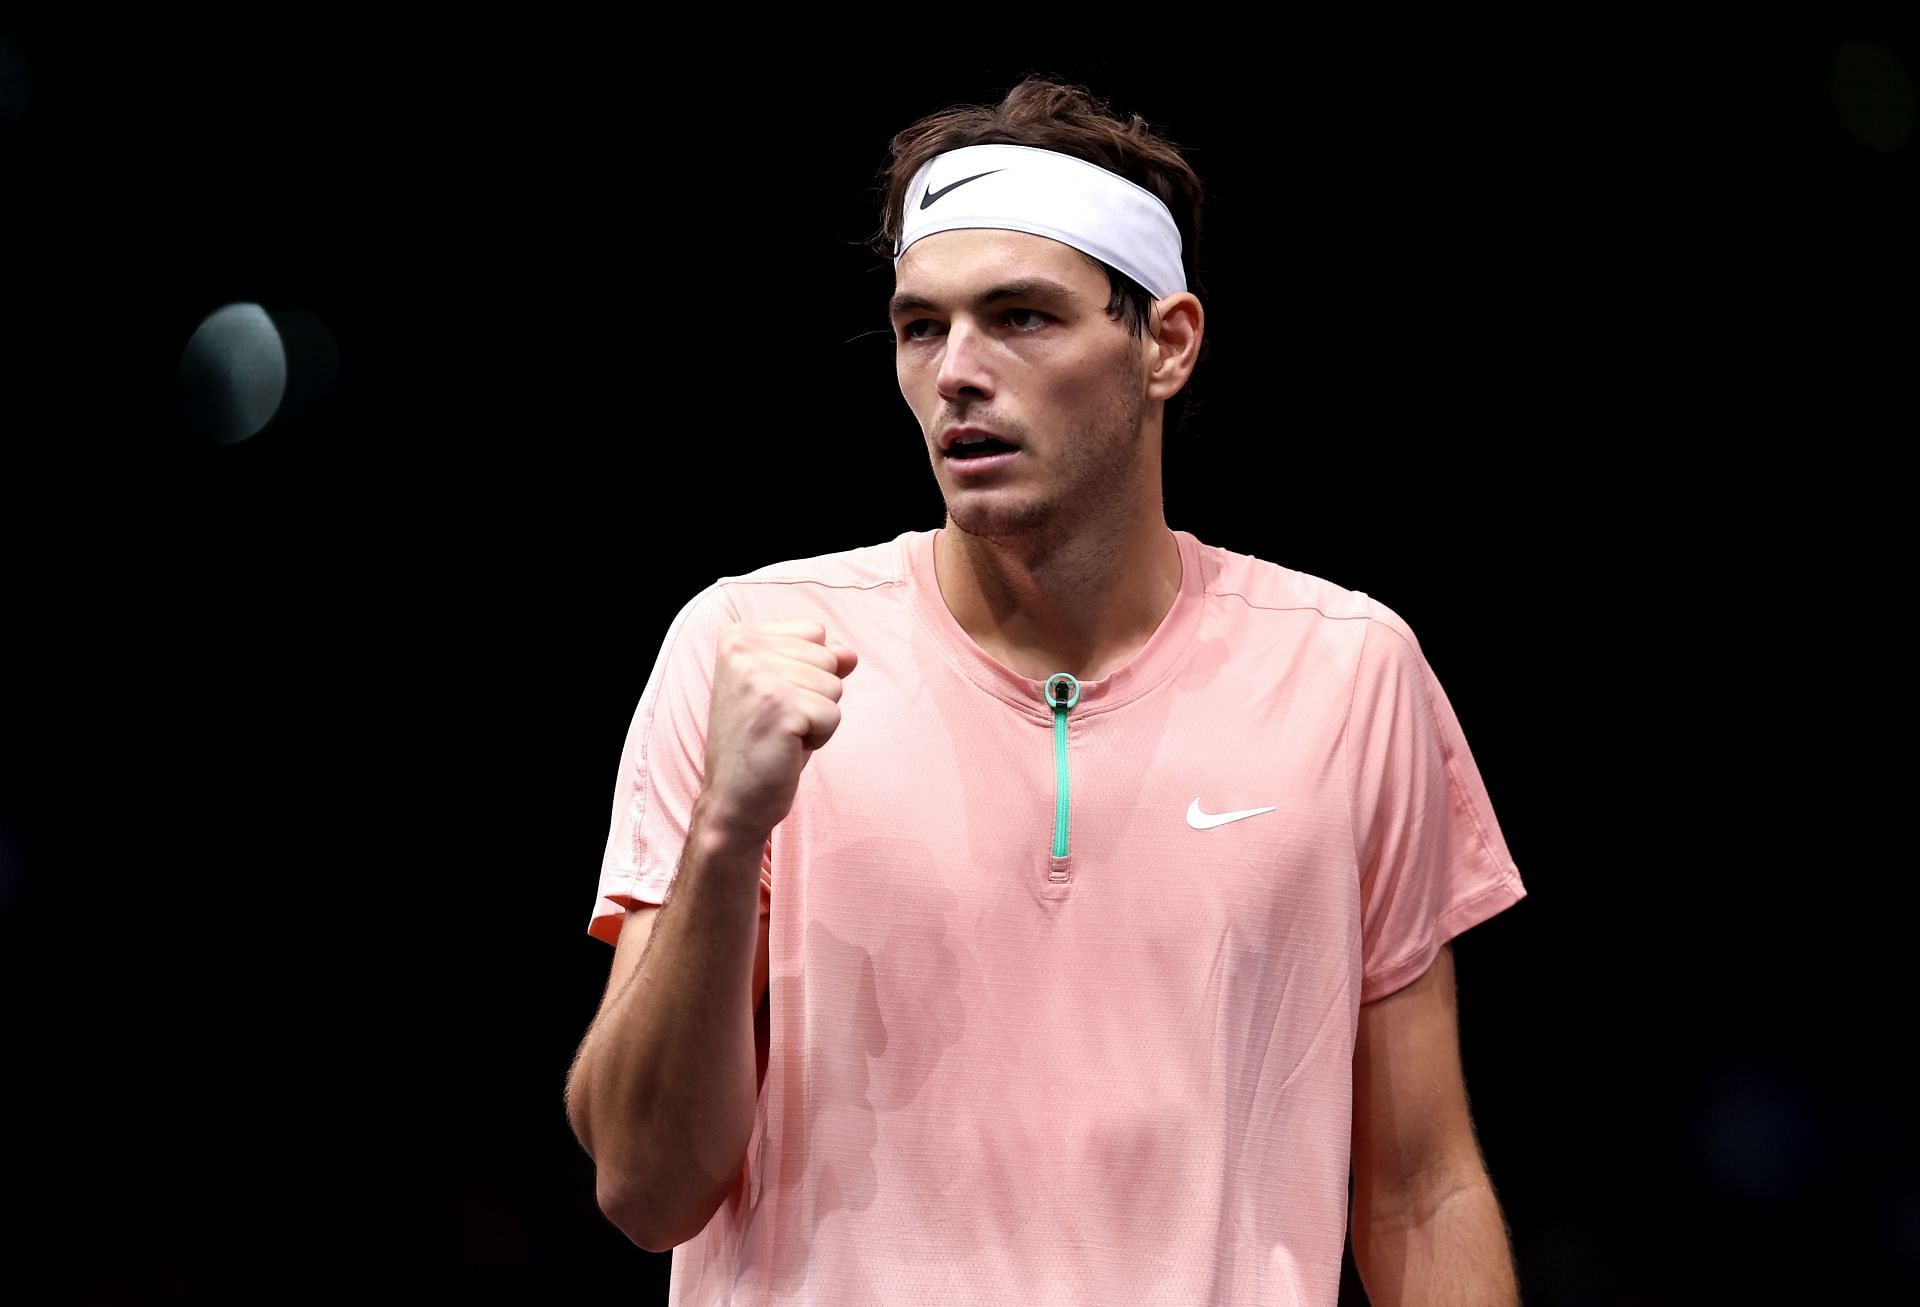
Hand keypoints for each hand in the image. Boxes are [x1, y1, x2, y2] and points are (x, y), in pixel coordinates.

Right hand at [699, 619, 858, 843]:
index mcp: (738, 636)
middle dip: (815, 695)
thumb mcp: (787, 690)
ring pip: (834, 686)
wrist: (732, 798)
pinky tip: (787, 747)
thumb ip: (816, 662)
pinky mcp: (780, 707)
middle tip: (778, 721)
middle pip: (828, 657)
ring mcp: (759, 676)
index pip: (815, 631)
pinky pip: (834, 714)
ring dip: (817, 717)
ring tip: (782, 734)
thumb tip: (850, 654)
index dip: (808, 670)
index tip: (775, 699)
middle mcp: (743, 649)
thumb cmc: (760, 743)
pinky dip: (820, 737)